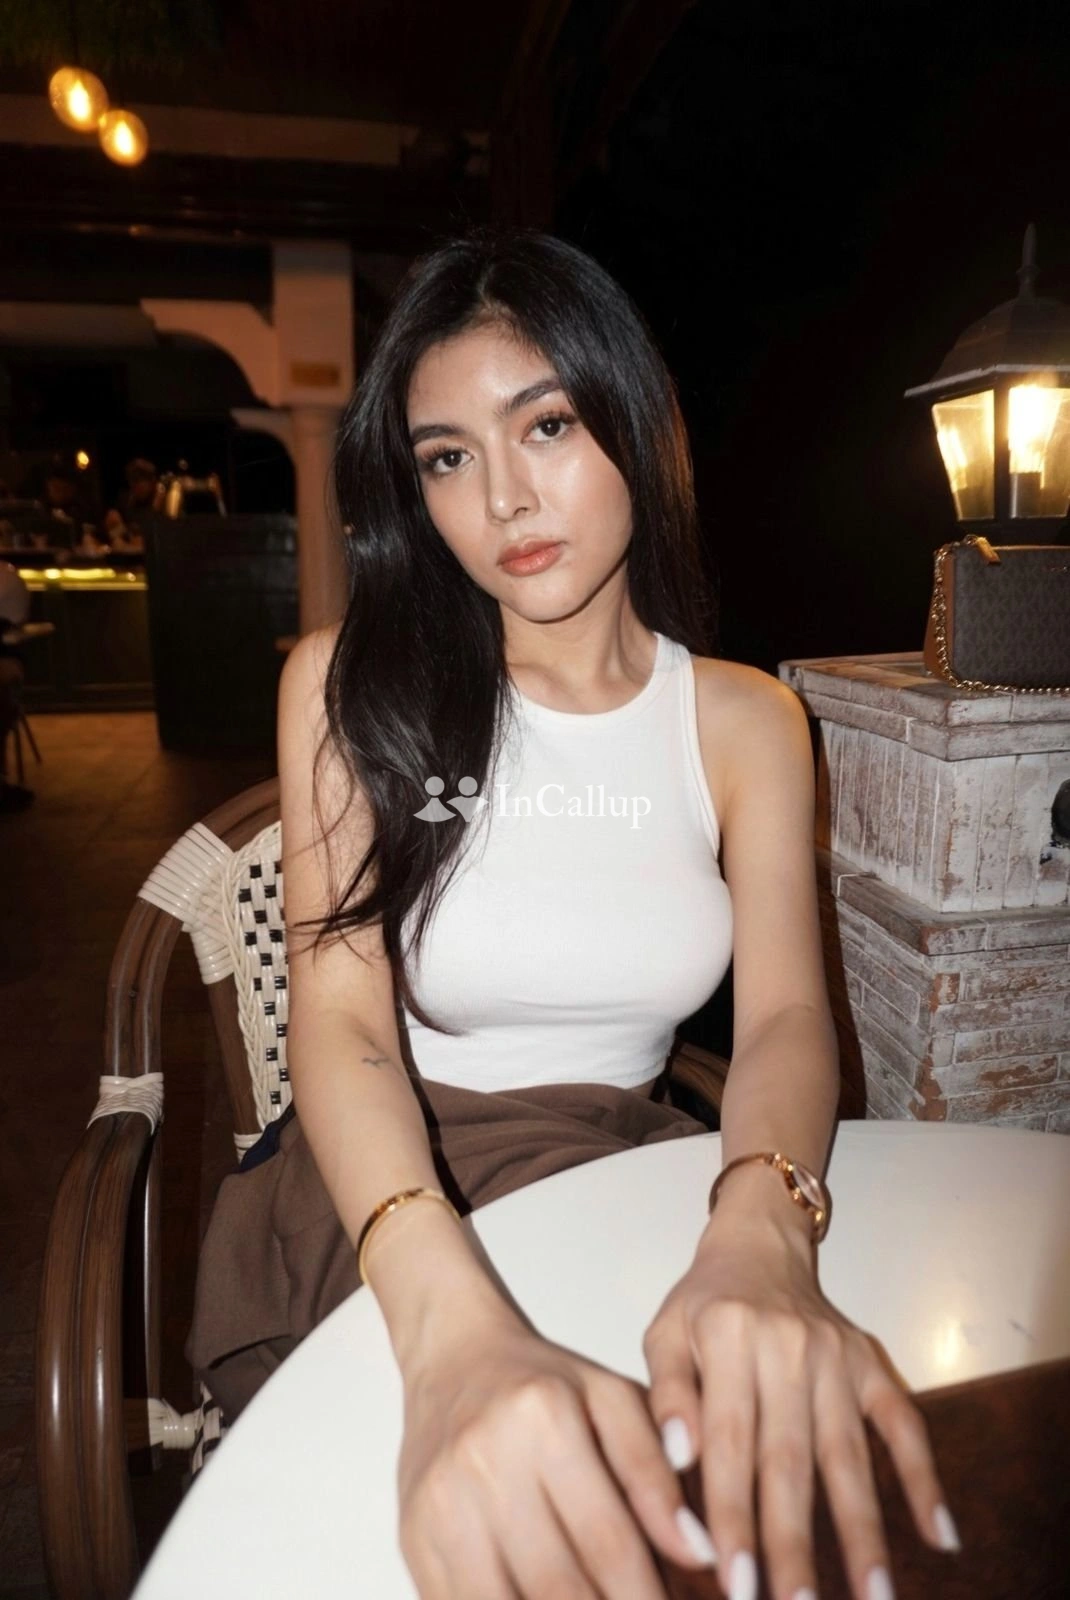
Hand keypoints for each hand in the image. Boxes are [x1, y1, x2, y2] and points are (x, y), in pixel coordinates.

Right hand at [396, 1309, 720, 1598]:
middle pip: (560, 1587)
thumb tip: (701, 1553)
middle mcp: (483, 1460)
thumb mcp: (613, 1401)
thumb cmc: (546, 1385)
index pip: (610, 1542)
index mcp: (543, 1417)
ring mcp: (440, 1504)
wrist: (453, 1357)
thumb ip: (655, 1473)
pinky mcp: (412, 1537)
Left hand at [642, 1213, 958, 1599]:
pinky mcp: (872, 1363)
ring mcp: (837, 1357)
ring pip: (850, 1456)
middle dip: (793, 1544)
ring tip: (874, 1598)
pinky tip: (939, 1538)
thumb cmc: (704, 1301)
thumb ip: (665, 1393)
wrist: (760, 1242)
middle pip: (791, 1460)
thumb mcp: (663, 1331)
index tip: (735, 1584)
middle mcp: (788, 1346)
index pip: (730, 1443)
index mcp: (728, 1337)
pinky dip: (925, 1480)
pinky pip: (904, 1425)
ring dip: (863, 1533)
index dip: (733, 1516)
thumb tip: (678, 1457)